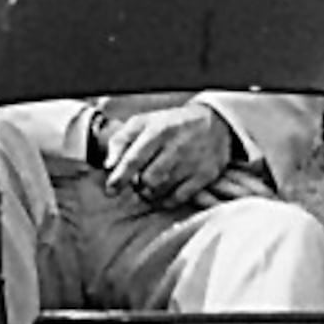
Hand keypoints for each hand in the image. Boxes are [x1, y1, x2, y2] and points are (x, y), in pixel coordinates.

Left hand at [93, 102, 239, 208]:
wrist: (215, 122)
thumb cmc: (171, 124)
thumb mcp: (144, 122)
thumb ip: (121, 140)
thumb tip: (108, 165)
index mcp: (157, 131)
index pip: (134, 159)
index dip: (120, 177)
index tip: (110, 190)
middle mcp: (175, 147)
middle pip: (147, 179)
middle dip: (137, 186)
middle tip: (136, 183)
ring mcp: (192, 163)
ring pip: (162, 190)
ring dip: (149, 194)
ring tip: (148, 186)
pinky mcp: (204, 176)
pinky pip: (179, 198)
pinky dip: (166, 201)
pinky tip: (162, 195)